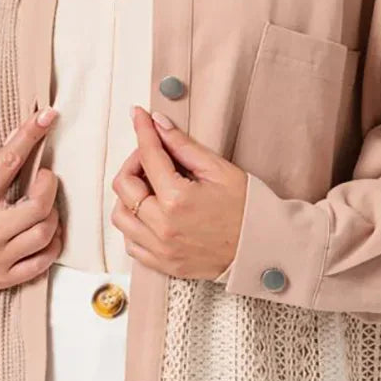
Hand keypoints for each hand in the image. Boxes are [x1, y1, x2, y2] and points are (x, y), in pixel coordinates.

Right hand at [0, 106, 62, 293]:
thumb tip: (21, 139)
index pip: (9, 161)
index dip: (30, 136)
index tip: (47, 117)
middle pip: (39, 203)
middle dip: (49, 185)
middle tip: (45, 179)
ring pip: (45, 233)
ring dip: (53, 216)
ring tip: (45, 209)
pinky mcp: (5, 276)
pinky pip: (42, 262)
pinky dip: (51, 246)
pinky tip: (47, 235)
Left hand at [110, 105, 246, 279]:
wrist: (261, 248)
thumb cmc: (246, 209)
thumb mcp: (218, 170)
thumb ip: (183, 146)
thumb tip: (158, 123)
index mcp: (177, 199)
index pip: (148, 155)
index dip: (143, 131)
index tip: (139, 116)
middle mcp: (162, 226)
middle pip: (123, 186)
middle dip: (133, 162)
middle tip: (152, 155)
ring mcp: (160, 248)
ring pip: (119, 216)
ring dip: (128, 196)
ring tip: (150, 187)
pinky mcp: (163, 263)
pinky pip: (131, 243)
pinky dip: (134, 224)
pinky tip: (151, 213)